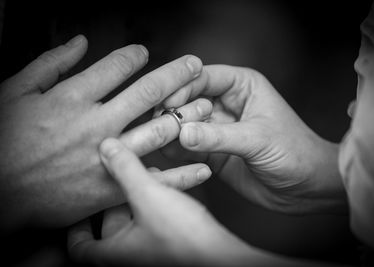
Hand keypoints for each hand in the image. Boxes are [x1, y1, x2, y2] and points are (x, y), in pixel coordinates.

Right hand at [0, 35, 210, 231]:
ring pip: (158, 131)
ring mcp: (108, 156)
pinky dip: (182, 173)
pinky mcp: (112, 186)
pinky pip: (154, 178)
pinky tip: (203, 165)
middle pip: (148, 93)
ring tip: (206, 106)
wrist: (0, 193)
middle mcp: (97, 124)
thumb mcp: (14, 92)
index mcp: (73, 97)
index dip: (136, 55)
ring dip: (186, 116)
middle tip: (195, 66)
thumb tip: (80, 42)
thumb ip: (49, 64)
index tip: (145, 53)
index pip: (117, 66)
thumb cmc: (5, 141)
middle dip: (177, 76)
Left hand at [68, 138, 272, 266]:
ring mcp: (151, 252)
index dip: (73, 228)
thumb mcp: (149, 197)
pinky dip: (155, 204)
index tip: (77, 209)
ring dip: (138, 199)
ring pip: (135, 223)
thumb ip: (126, 170)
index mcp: (115, 253)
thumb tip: (106, 146)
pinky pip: (154, 222)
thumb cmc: (183, 238)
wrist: (223, 257)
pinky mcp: (170, 245)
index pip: (78, 248)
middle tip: (115, 179)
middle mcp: (130, 256)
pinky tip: (168, 184)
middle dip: (112, 202)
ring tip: (147, 175)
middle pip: (108, 229)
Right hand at [162, 65, 347, 213]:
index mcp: (240, 85)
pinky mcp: (210, 152)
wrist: (305, 187)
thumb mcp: (257, 139)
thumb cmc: (293, 153)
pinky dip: (175, 150)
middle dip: (174, 111)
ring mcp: (215, 128)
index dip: (181, 87)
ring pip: (182, 123)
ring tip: (163, 141)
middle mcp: (224, 103)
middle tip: (165, 126)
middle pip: (186, 99)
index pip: (201, 76)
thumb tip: (182, 132)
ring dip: (171, 131)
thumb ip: (219, 137)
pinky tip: (172, 155)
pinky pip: (185, 147)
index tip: (166, 102)